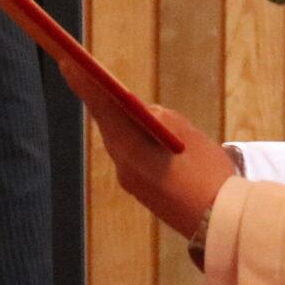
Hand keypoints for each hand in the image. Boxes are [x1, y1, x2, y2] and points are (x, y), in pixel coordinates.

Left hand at [52, 56, 235, 239]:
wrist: (220, 223)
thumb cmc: (206, 173)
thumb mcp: (185, 133)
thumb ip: (157, 116)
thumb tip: (139, 111)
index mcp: (129, 148)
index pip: (101, 106)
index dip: (83, 82)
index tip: (65, 61)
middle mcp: (122, 165)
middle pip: (108, 123)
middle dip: (99, 98)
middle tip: (83, 71)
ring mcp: (130, 181)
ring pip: (121, 140)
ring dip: (117, 118)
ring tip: (110, 94)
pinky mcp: (142, 191)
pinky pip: (132, 155)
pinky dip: (133, 138)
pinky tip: (139, 128)